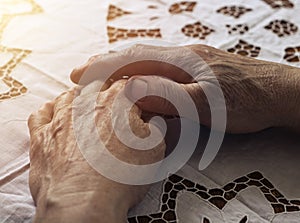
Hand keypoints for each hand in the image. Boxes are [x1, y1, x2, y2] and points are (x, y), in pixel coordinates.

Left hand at [28, 80, 165, 222]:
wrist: (84, 201)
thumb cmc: (121, 177)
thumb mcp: (154, 149)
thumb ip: (155, 127)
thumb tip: (152, 120)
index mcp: (116, 102)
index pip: (125, 83)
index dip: (131, 91)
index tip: (134, 101)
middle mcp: (86, 103)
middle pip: (95, 84)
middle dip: (105, 90)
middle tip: (111, 105)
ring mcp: (61, 117)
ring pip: (68, 96)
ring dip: (77, 100)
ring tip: (85, 111)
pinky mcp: (42, 136)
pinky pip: (42, 114)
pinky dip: (50, 112)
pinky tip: (57, 117)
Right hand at [71, 44, 299, 132]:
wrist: (278, 92)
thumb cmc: (247, 100)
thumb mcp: (208, 104)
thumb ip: (171, 96)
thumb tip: (131, 88)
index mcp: (182, 61)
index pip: (134, 60)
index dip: (104, 67)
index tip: (80, 75)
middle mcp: (183, 56)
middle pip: (137, 54)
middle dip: (107, 62)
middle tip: (82, 72)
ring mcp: (191, 61)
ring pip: (148, 59)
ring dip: (122, 66)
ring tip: (102, 74)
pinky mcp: (197, 69)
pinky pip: (161, 66)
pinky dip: (141, 71)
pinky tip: (137, 77)